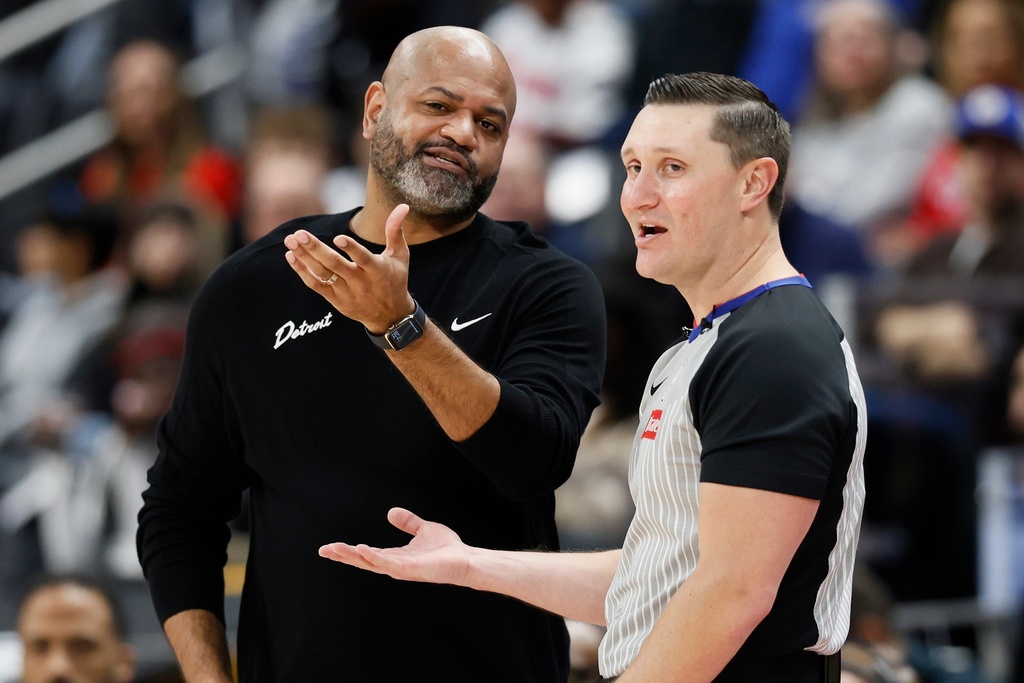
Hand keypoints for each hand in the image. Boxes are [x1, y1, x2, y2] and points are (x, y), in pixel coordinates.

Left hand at [284, 204, 414, 331]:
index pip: (363, 259)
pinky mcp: (336, 300)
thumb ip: (395, 231)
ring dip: (304, 257)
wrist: (389, 316)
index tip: (338, 238)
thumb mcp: (400, 256)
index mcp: (378, 270)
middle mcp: (361, 282)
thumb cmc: (395, 280)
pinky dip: (302, 272)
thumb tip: (402, 206)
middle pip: (335, 265)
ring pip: (322, 274)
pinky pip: (316, 285)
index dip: (351, 249)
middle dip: (316, 249)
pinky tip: (292, 257)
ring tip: (290, 241)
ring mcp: (346, 292)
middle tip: (300, 234)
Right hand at [319, 507, 471, 585]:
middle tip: (324, 550)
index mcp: (395, 556)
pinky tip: (362, 549)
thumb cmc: (446, 549)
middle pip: (363, 561)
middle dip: (343, 556)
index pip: (367, 554)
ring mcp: (401, 568)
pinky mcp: (410, 569)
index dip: (349, 551)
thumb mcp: (423, 529)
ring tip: (335, 550)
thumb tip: (390, 512)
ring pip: (371, 563)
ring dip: (353, 557)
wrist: (465, 559)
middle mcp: (395, 564)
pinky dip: (374, 557)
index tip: (331, 547)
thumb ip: (408, 522)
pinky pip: (388, 563)